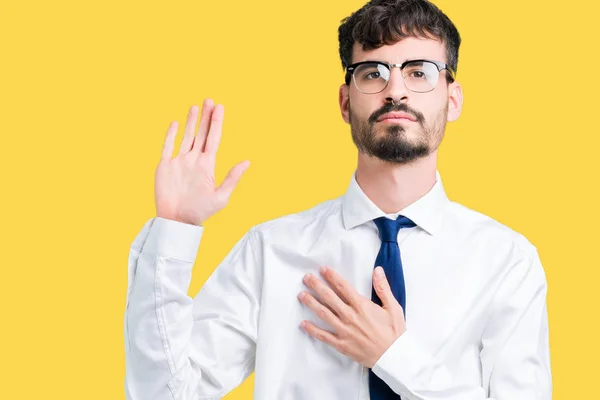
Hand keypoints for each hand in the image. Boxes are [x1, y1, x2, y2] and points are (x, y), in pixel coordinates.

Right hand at [154, 99, 249, 225]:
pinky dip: (171, 134)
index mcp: (207, 165)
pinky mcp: (165, 166)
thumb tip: (247, 162)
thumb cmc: (200, 213)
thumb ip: (232, 178)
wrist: (177, 221)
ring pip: (186, 137)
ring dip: (191, 122)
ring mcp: (179, 162)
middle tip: (209, 100)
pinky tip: (176, 123)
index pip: (214, 139)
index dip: (217, 123)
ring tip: (196, 106)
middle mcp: (194, 160)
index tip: (220, 107)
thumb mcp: (221, 197)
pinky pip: (168, 146)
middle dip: (206, 117)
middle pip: (201, 134)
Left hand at [297, 266, 405, 367]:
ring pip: (324, 314)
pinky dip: (313, 330)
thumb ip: (383, 288)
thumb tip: (377, 270)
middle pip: (329, 297)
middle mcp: (350, 316)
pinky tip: (303, 324)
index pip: (343, 287)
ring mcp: (344, 331)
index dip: (332, 277)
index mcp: (362, 306)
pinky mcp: (342, 344)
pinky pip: (324, 336)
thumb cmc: (395, 332)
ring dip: (311, 303)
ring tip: (301, 295)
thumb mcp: (393, 307)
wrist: (394, 357)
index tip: (322, 269)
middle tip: (306, 278)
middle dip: (316, 286)